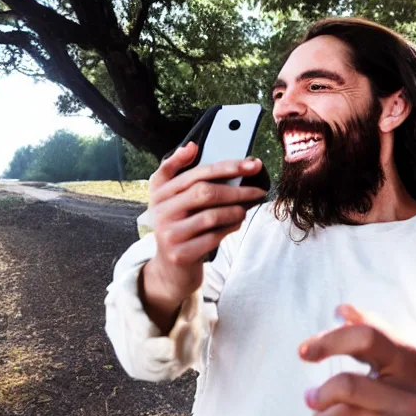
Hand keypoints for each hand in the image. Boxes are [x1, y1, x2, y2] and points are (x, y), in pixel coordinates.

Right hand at [141, 141, 266, 332]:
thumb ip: (179, 171)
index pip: (194, 172)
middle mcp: (159, 211)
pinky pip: (213, 236)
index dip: (224, 165)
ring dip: (236, 210)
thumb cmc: (179, 226)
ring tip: (246, 208)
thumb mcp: (173, 198)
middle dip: (236, 189)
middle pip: (204, 192)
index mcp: (159, 191)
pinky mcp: (180, 253)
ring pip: (211, 215)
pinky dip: (230, 228)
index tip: (249, 163)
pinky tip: (236, 223)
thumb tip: (192, 146)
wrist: (170, 269)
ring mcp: (168, 233)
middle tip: (257, 189)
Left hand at [299, 304, 415, 415]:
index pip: (367, 336)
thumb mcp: (396, 361)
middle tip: (310, 398)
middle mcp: (414, 395)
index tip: (303, 351)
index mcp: (409, 360)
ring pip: (340, 414)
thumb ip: (370, 333)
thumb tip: (342, 310)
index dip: (329, 340)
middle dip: (322, 393)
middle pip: (346, 385)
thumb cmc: (404, 396)